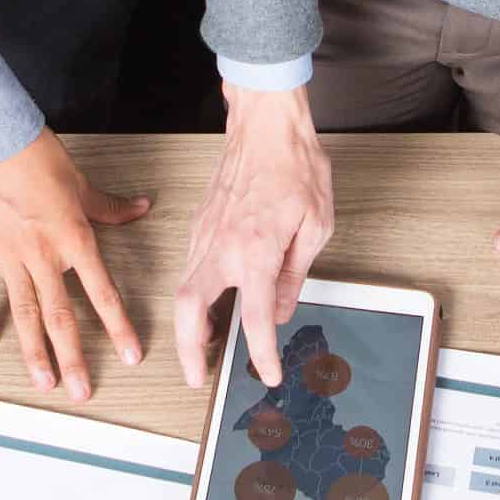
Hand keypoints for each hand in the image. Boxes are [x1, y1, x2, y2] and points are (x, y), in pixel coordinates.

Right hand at [0, 129, 149, 400]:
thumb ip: (111, 207)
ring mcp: (8, 255)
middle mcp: (43, 254)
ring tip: (43, 382)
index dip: (118, 326)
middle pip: (61, 315)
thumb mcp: (83, 184)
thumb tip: (142, 207)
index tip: (129, 356)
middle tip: (80, 391)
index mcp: (73, 238)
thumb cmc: (39, 157)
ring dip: (34, 351)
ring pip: (24, 312)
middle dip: (73, 357)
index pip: (101, 292)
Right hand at [174, 83, 332, 387]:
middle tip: (197, 376)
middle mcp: (222, 247)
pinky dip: (193, 294)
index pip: (256, 318)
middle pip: (190, 311)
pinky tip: (210, 300)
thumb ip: (295, 273)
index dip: (262, 353)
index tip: (267, 374)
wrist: (266, 123)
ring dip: (189, 324)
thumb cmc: (296, 166)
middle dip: (188, 350)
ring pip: (184, 290)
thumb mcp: (316, 225)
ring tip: (204, 345)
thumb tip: (282, 308)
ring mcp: (204, 234)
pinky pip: (190, 268)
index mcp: (255, 251)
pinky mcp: (200, 223)